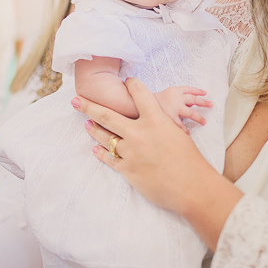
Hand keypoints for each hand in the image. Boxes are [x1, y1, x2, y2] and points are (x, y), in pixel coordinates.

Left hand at [75, 77, 215, 213]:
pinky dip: (100, 153)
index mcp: (155, 120)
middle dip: (88, 106)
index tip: (126, 80)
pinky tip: (95, 149)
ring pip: (104, 137)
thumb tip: (154, 118)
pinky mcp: (127, 170)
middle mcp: (139, 133)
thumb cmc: (190, 160)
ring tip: (86, 124)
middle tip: (76, 100)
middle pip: (107, 115)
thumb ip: (162, 123)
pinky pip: (109, 158)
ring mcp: (130, 152)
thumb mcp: (177, 133)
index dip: (132, 85)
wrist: (192, 187)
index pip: (139, 94)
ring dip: (93, 130)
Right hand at [155, 86, 211, 130]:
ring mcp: (175, 108)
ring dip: (198, 117)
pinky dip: (184, 129)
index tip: (205, 93)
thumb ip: (177, 96)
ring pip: (190, 113)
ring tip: (204, 122)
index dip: (198, 91)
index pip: (189, 89)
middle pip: (194, 100)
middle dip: (203, 102)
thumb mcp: (166, 93)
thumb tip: (188, 102)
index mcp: (176, 91)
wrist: (141, 103)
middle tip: (211, 104)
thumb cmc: (154, 99)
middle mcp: (177, 99)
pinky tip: (188, 133)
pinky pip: (180, 124)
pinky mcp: (171, 117)